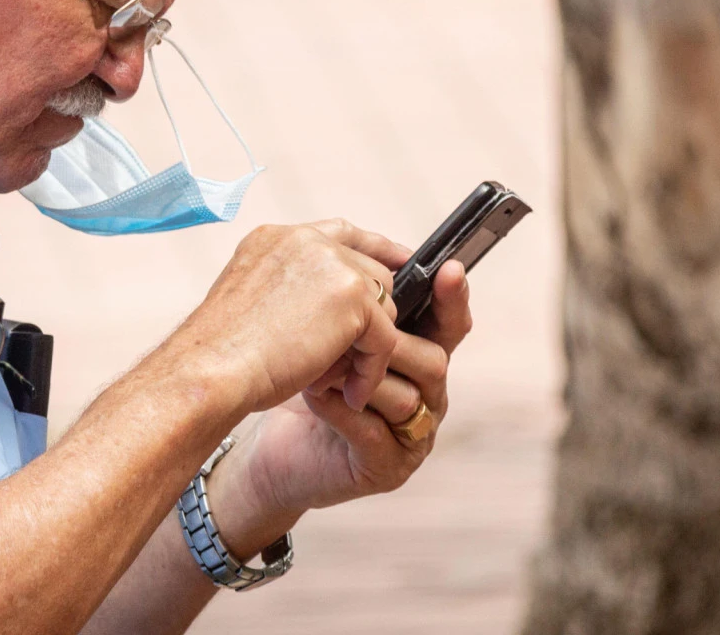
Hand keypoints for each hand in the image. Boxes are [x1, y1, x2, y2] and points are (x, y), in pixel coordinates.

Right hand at [175, 219, 407, 415]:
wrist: (208, 370)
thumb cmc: (220, 354)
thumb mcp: (254, 305)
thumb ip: (294, 291)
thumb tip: (336, 311)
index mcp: (277, 238)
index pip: (342, 232)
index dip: (374, 248)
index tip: (400, 263)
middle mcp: (306, 241)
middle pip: (372, 272)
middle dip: (370, 318)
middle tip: (352, 360)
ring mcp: (331, 264)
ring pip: (383, 307)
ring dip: (368, 348)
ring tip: (340, 382)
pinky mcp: (352, 297)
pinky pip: (384, 339)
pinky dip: (371, 372)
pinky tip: (351, 394)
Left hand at [227, 259, 473, 517]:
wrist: (267, 444)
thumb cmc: (299, 377)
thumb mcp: (326, 328)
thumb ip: (355, 297)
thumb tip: (374, 251)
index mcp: (418, 357)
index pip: (448, 324)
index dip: (452, 298)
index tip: (449, 268)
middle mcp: (426, 398)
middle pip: (435, 359)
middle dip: (389, 343)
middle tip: (347, 332)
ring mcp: (411, 438)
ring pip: (409, 398)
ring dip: (359, 376)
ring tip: (316, 366)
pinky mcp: (386, 468)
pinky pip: (376, 433)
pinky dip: (340, 410)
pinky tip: (313, 393)